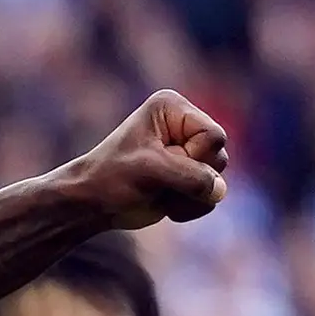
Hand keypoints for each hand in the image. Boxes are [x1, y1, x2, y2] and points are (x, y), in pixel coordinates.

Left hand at [66, 90, 227, 229]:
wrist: (93, 203)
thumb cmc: (112, 178)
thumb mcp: (151, 171)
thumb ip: (191, 177)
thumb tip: (221, 190)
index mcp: (173, 108)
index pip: (213, 137)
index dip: (193, 158)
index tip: (160, 163)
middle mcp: (185, 126)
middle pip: (219, 158)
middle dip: (190, 179)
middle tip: (156, 181)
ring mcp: (190, 152)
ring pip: (217, 181)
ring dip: (188, 197)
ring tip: (158, 193)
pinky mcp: (190, 177)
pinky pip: (210, 197)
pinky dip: (189, 207)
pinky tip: (164, 203)